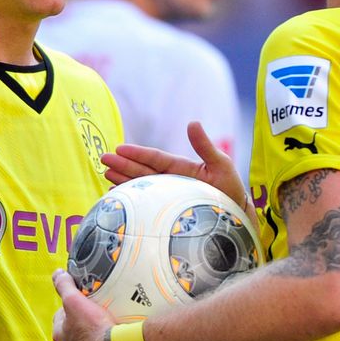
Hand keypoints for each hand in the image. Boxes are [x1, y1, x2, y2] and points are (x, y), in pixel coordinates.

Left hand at [52, 269, 126, 340]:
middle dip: (82, 323)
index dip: (69, 306)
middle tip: (95, 312)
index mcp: (60, 336)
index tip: (80, 300)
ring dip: (93, 337)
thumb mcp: (74, 301)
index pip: (60, 317)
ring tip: (106, 326)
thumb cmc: (93, 329)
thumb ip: (64, 286)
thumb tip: (57, 274)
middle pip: (73, 332)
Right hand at [101, 122, 250, 216]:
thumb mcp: (220, 165)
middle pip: (143, 170)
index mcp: (182, 168)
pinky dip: (131, 198)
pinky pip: (145, 203)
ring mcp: (168, 196)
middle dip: (123, 164)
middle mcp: (172, 181)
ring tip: (106, 174)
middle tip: (103, 159)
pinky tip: (118, 195)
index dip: (138, 153)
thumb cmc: (231, 191)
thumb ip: (205, 146)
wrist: (236, 218)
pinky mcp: (166, 212)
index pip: (156, 158)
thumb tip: (192, 122)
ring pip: (141, 185)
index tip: (120, 148)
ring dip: (123, 179)